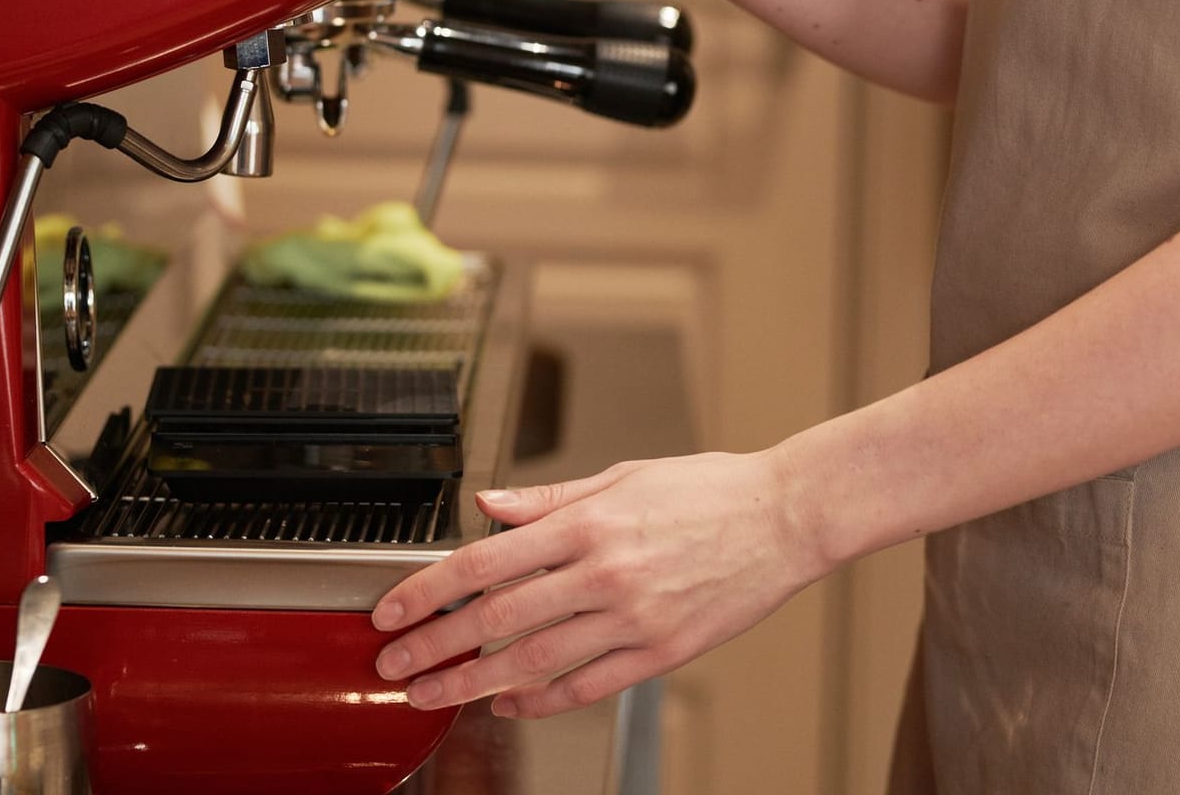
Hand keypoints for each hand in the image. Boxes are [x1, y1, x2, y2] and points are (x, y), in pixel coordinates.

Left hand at [370, 450, 826, 718]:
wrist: (787, 518)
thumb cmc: (709, 490)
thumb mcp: (622, 476)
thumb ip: (547, 499)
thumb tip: (486, 504)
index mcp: (589, 523)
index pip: (485, 561)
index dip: (428, 590)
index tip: (392, 609)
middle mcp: (606, 573)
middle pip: (498, 620)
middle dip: (435, 647)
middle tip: (395, 664)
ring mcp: (635, 619)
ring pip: (535, 663)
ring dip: (474, 684)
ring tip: (435, 695)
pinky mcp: (663, 652)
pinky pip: (588, 685)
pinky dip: (542, 700)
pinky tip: (510, 703)